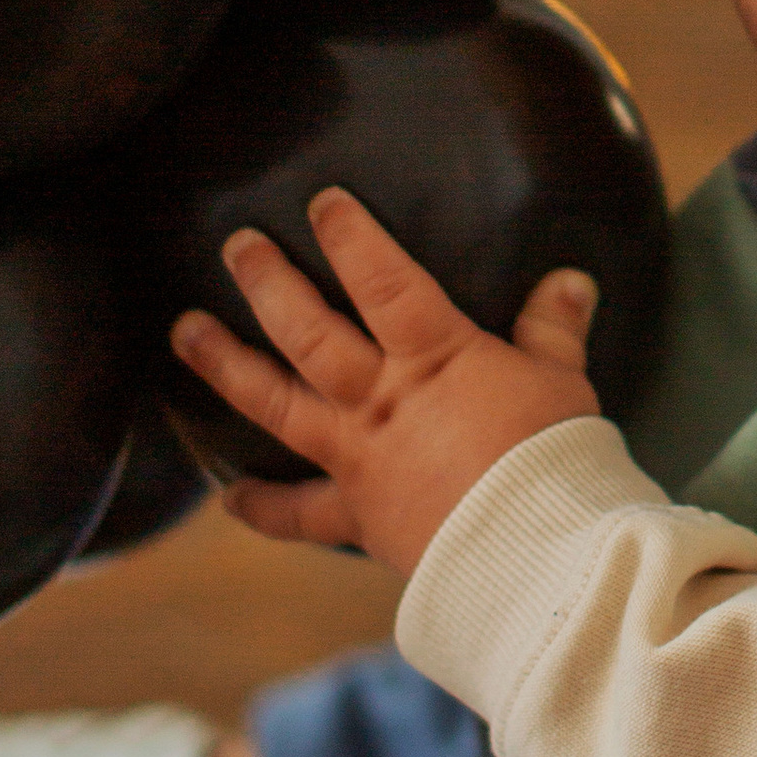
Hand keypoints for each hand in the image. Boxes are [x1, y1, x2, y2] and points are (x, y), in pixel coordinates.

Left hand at [170, 186, 599, 577]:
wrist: (534, 552)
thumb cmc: (555, 459)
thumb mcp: (563, 382)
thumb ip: (554, 328)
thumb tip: (571, 280)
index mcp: (434, 357)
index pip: (383, 280)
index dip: (352, 238)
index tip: (323, 204)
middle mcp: (381, 399)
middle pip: (308, 331)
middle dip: (268, 283)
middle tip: (236, 247)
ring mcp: (359, 455)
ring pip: (279, 402)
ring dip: (228, 365)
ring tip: (185, 331)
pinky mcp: (356, 514)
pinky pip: (298, 513)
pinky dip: (262, 506)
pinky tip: (228, 495)